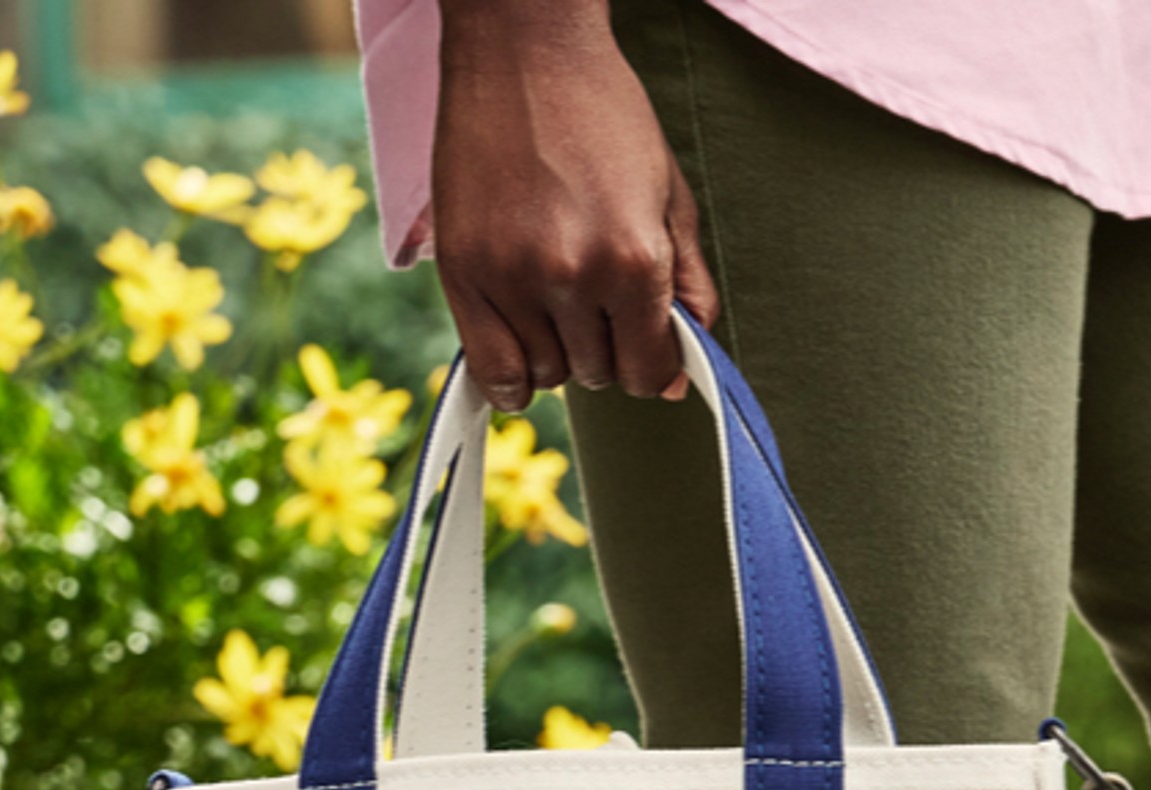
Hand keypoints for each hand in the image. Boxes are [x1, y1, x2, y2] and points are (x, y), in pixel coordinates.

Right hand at [431, 0, 720, 412]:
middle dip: (603, 349)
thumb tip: (681, 379)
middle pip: (597, 375)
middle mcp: (575, 275)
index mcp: (634, 258)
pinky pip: (493, 370)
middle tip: (593, 299)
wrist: (524, 48)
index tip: (639, 341)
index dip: (649, 364)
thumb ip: (686, 288)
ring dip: (557, 354)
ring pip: (548, 375)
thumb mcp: (670, 196)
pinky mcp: (464, 271)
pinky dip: (511, 379)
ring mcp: (513, 276)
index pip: (647, 370)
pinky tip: (522, 353)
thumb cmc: (605, 115)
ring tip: (554, 302)